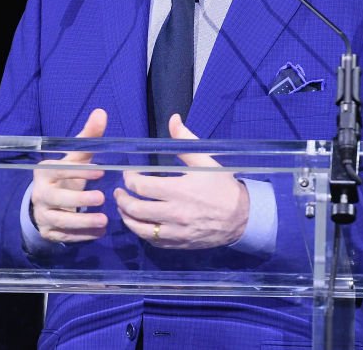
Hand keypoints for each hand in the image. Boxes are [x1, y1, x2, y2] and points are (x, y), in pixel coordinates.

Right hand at [30, 108, 108, 242]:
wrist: (45, 204)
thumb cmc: (65, 175)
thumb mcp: (75, 158)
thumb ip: (88, 138)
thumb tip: (102, 112)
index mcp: (45, 172)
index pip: (60, 171)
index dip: (79, 172)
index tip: (101, 172)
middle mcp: (40, 194)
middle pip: (57, 198)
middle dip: (79, 199)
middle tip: (102, 198)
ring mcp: (43, 215)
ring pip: (61, 221)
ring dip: (82, 222)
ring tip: (104, 221)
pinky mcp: (48, 232)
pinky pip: (64, 236)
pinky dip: (82, 236)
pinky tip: (99, 233)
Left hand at [113, 114, 249, 248]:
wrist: (242, 217)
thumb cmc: (222, 186)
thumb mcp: (206, 161)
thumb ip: (186, 140)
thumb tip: (173, 119)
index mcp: (179, 190)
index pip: (142, 187)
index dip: (129, 180)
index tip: (128, 174)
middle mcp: (175, 213)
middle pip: (135, 209)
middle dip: (122, 200)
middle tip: (120, 192)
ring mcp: (176, 231)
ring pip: (140, 229)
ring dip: (126, 217)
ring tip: (124, 208)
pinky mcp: (178, 244)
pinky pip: (152, 241)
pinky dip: (142, 232)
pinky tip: (140, 223)